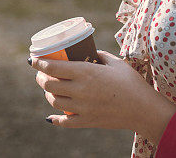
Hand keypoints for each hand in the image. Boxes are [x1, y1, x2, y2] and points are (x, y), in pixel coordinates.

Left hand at [31, 50, 175, 134]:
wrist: (143, 109)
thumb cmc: (132, 82)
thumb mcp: (116, 62)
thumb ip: (100, 56)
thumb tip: (89, 52)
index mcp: (87, 73)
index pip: (54, 67)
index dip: (39, 63)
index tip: (32, 60)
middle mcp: (81, 90)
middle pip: (49, 85)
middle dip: (40, 78)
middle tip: (40, 73)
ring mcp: (82, 107)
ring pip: (54, 102)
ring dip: (47, 94)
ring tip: (48, 89)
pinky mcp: (87, 121)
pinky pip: (65, 122)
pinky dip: (55, 119)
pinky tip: (50, 117)